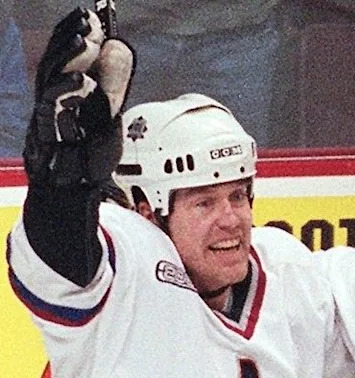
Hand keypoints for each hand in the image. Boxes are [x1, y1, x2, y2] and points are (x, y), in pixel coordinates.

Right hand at [24, 8, 134, 186]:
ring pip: (50, 79)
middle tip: (91, 20)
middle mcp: (51, 100)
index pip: (65, 55)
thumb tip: (119, 45)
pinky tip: (84, 79)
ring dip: (70, 56)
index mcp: (66, 92)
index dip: (75, 33)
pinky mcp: (44, 134)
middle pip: (55, 62)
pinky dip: (67, 91)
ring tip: (89, 38)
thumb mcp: (110, 111)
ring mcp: (45, 116)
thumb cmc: (90, 153)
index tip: (93, 13)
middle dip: (72, 38)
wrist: (78, 190)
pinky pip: (51, 108)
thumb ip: (113, 81)